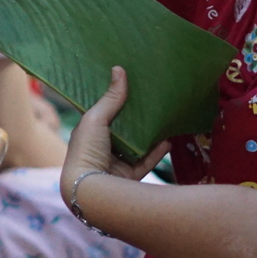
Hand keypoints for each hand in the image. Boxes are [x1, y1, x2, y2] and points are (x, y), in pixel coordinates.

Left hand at [60, 67, 170, 203]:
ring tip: (164, 116)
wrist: (91, 188)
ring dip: (149, 134)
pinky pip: (147, 161)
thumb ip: (111, 98)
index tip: (130, 85)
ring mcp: (116, 164)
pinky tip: (169, 139)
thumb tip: (119, 69)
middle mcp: (102, 148)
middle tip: (152, 98)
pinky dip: (158, 152)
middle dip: (135, 118)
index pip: (103, 114)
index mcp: (89, 134)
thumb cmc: (87, 149)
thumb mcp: (96, 118)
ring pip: (136, 146)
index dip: (114, 101)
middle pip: (122, 130)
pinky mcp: (130, 177)